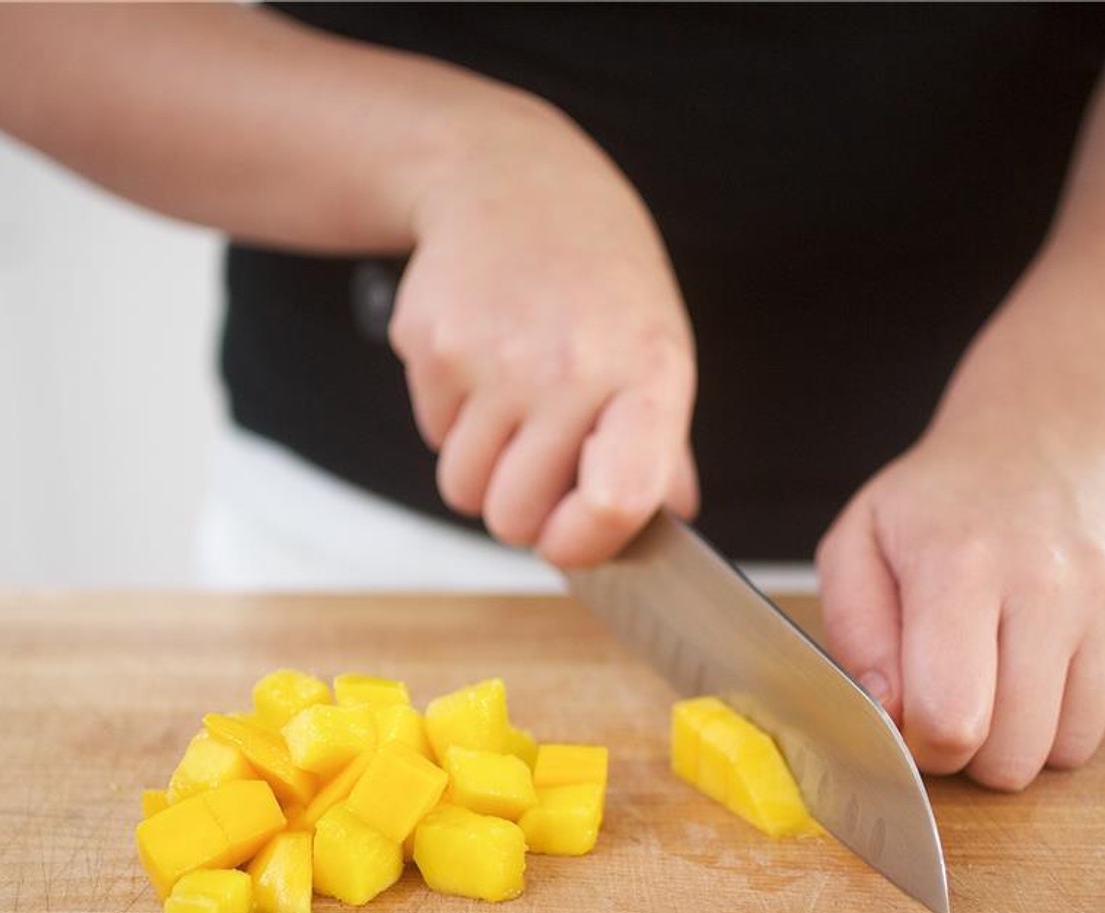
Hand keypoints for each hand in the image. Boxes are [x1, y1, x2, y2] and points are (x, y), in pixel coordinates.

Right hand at [389, 98, 697, 566]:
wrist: (512, 178)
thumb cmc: (597, 272)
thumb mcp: (654, 343)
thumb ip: (664, 444)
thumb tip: (674, 520)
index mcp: (645, 374)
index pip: (616, 500)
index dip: (585, 543)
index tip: (570, 540)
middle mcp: (570, 368)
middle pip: (515, 517)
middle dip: (519, 507)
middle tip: (536, 460)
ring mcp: (494, 357)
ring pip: (463, 490)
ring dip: (481, 467)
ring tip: (510, 404)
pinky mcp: (431, 345)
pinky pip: (432, 436)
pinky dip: (451, 419)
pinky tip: (480, 362)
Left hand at [816, 418, 1104, 790]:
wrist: (1041, 435)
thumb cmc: (935, 502)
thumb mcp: (857, 544)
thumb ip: (855, 635)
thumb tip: (888, 712)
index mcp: (960, 567)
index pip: (951, 719)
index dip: (921, 746)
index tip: (909, 717)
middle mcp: (1048, 583)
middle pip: (1013, 754)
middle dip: (970, 754)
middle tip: (950, 703)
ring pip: (1069, 749)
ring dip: (1022, 738)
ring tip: (993, 681)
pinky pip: (1104, 713)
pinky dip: (1064, 708)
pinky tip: (1036, 656)